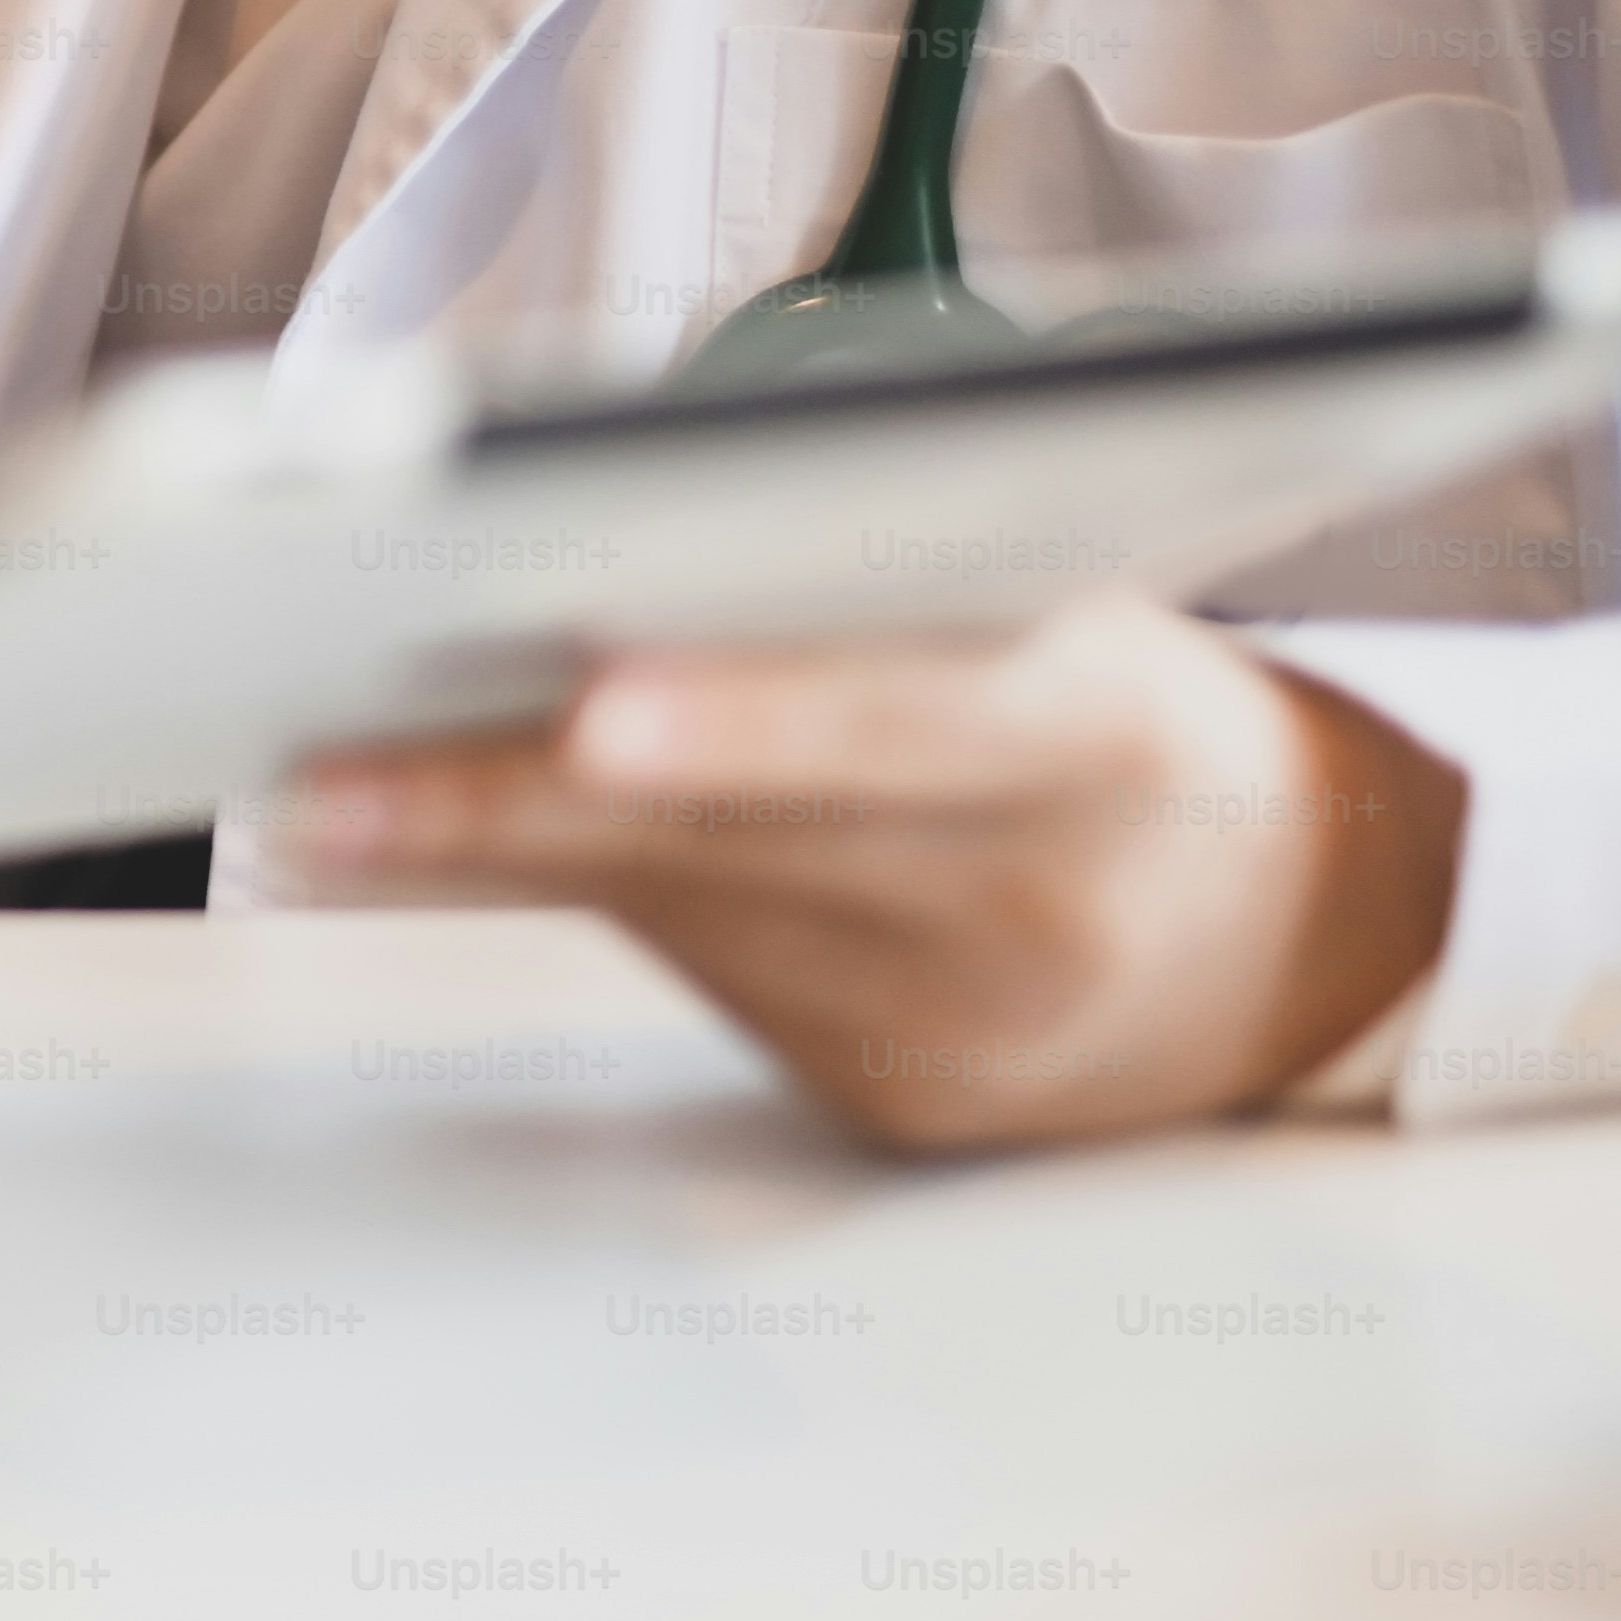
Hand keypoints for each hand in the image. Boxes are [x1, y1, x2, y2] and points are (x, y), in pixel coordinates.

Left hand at [271, 596, 1466, 1150]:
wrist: (1306, 939)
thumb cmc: (1152, 720)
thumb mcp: (1097, 618)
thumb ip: (912, 586)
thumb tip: (636, 524)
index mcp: (1117, 748)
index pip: (923, 728)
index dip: (757, 720)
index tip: (589, 703)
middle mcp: (1036, 909)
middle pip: (741, 847)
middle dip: (514, 802)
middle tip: (328, 771)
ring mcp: (958, 1029)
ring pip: (678, 917)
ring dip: (479, 852)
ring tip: (314, 790)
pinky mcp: (887, 1096)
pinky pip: (693, 971)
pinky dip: (558, 896)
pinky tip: (418, 845)